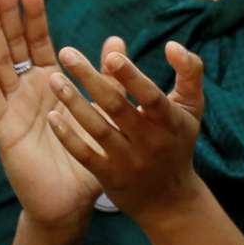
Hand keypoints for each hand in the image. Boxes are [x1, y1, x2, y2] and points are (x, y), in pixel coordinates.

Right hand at [0, 0, 104, 229]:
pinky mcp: (4, 126)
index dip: (34, 14)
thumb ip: (106, 77)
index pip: (40, 40)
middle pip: (14, 43)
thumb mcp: (102, 112)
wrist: (70, 202)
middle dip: (7, 12)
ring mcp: (13, 105)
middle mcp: (28, 88)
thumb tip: (117, 39)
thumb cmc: (87, 158)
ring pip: (0, 61)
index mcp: (51, 81)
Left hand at [48, 37, 207, 220]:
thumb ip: (189, 71)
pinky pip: (85, 155)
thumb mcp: (191, 107)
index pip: (151, 97)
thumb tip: (172, 44)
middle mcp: (149, 141)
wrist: (170, 200)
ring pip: (97, 129)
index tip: (111, 57)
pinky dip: (68, 137)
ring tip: (53, 79)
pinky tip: (52, 117)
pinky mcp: (110, 177)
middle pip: (116, 107)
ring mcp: (128, 160)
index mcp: (170, 121)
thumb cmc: (177, 141)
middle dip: (90, 78)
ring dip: (73, 103)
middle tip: (66, 53)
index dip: (132, 77)